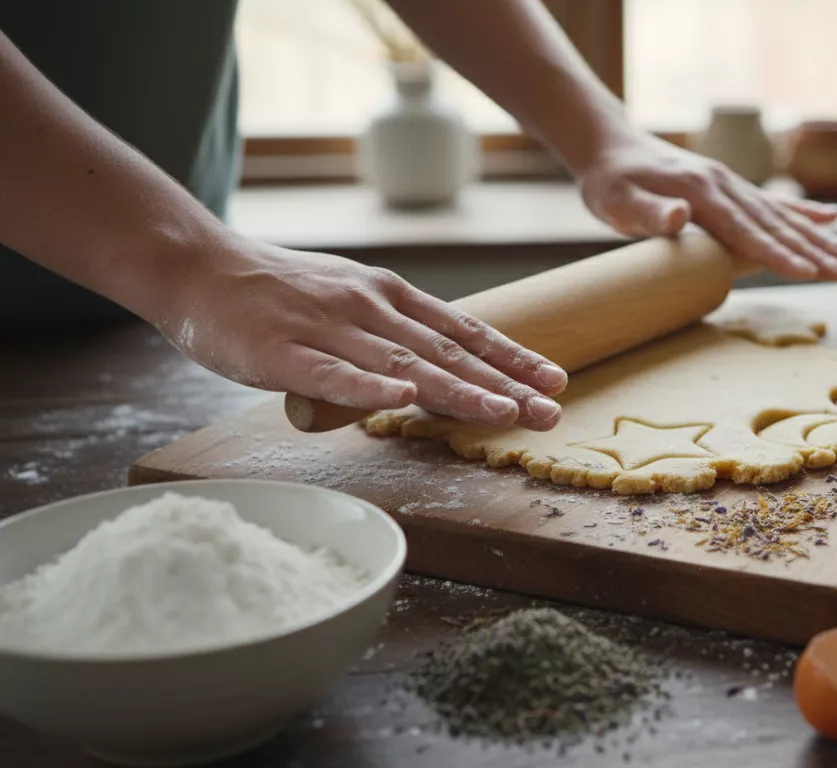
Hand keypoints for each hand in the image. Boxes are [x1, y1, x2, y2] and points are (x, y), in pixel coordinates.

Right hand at [154, 236, 567, 429]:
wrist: (197, 266)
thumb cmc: (276, 292)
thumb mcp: (349, 299)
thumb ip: (391, 332)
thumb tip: (434, 371)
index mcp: (389, 296)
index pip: (463, 330)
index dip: (512, 357)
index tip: (555, 381)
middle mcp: (369, 307)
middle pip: (448, 352)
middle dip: (505, 384)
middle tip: (551, 411)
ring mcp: (327, 328)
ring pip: (404, 365)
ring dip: (458, 391)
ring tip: (504, 413)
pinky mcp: (282, 352)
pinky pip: (332, 373)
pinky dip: (369, 388)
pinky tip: (403, 403)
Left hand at [576, 135, 836, 279]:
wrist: (610, 147)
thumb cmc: (610, 182)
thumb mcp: (617, 202)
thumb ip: (650, 213)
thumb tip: (680, 216)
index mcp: (700, 191)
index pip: (745, 230)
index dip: (777, 253)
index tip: (807, 272)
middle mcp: (724, 185)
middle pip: (773, 223)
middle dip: (810, 249)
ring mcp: (730, 184)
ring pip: (780, 214)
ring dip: (815, 235)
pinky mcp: (729, 186)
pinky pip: (772, 202)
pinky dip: (803, 211)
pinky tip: (830, 218)